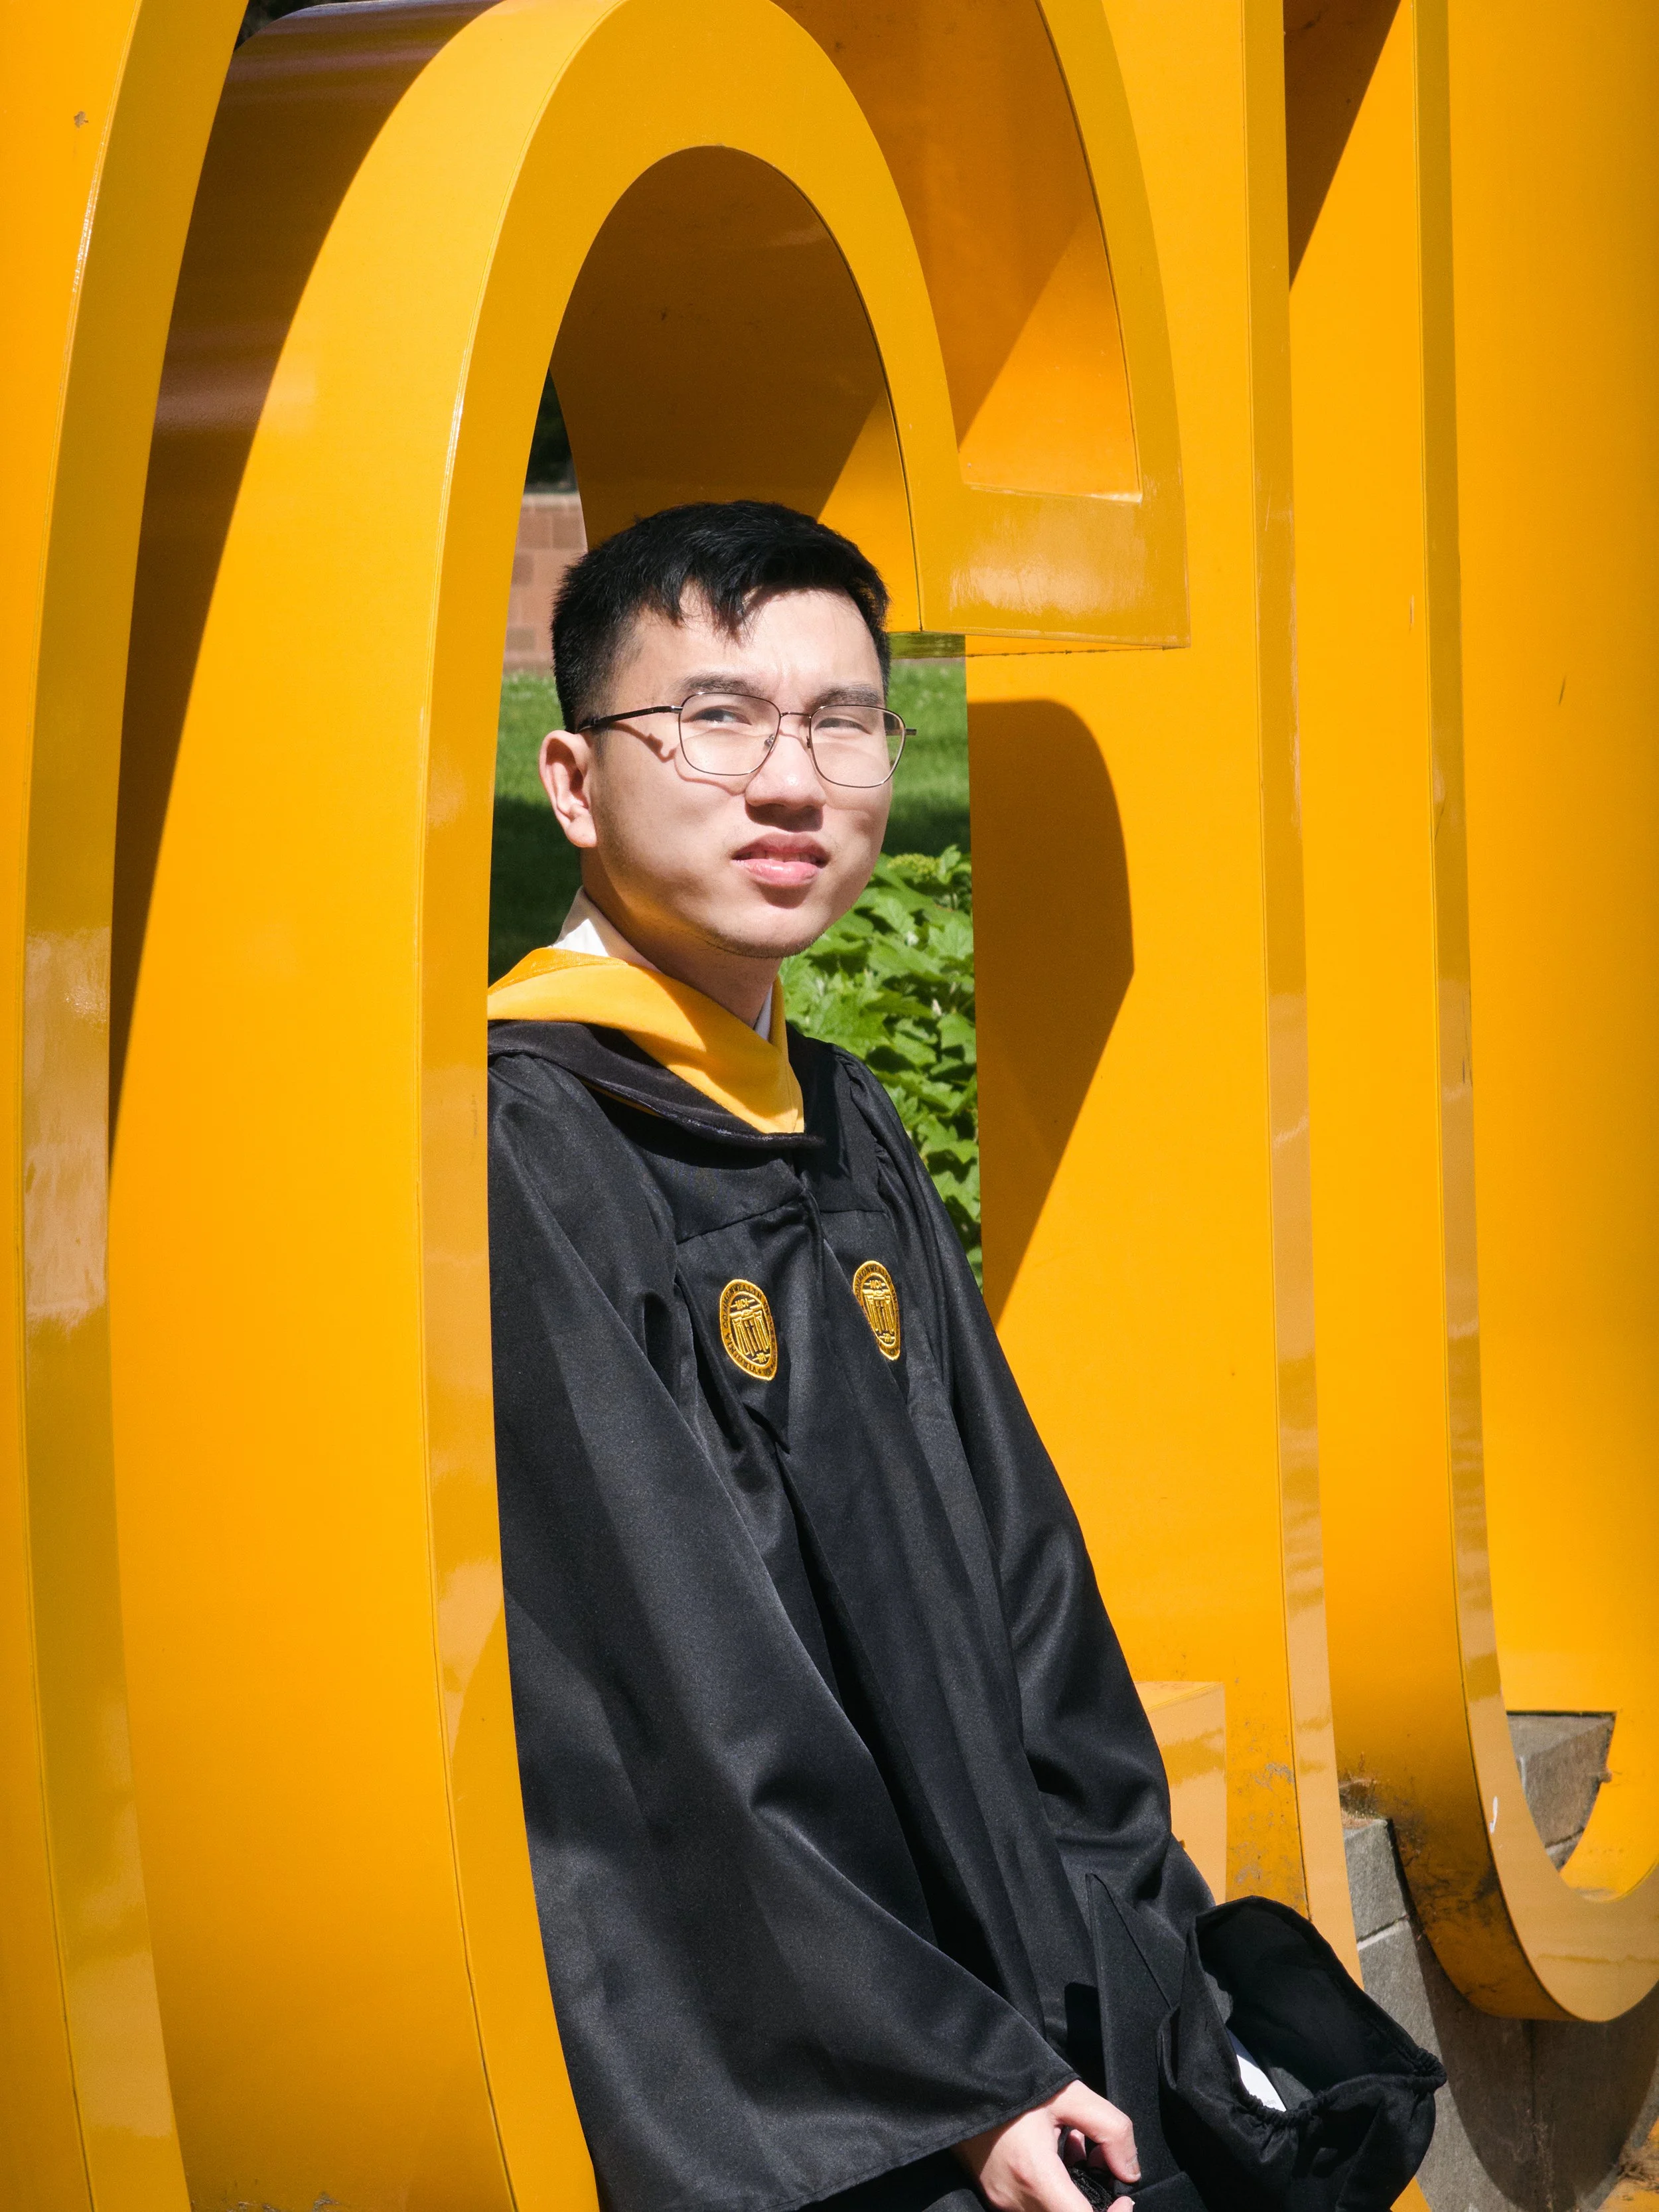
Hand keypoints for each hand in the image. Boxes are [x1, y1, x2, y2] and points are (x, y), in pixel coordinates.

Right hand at [954, 2080, 1138, 2211]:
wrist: (960, 2077)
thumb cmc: (1011, 2081)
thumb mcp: (1068, 2093)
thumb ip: (1110, 2129)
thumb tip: (1129, 2170)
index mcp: (1034, 2175)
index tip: (1123, 2198)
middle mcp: (1014, 2199)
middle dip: (1092, 2202)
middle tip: (1101, 2167)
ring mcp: (1000, 2200)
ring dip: (1072, 2195)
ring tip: (1076, 2152)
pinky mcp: (992, 2194)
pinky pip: (1030, 2205)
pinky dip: (1051, 2190)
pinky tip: (1055, 2155)